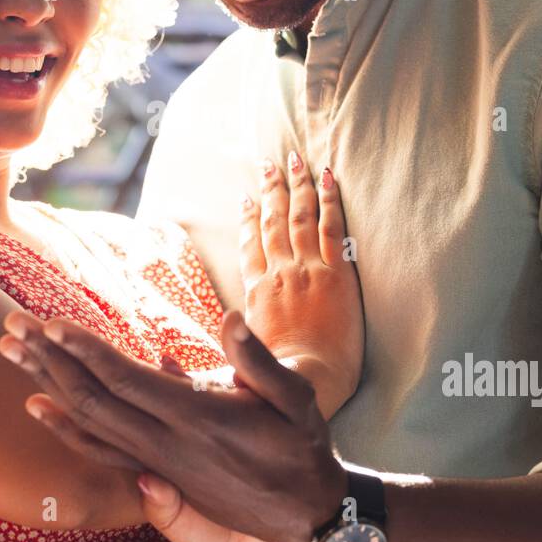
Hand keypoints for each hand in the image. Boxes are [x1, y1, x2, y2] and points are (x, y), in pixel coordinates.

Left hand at [0, 308, 349, 541]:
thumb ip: (259, 361)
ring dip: (45, 383)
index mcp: (196, 418)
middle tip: (10, 325)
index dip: (85, 350)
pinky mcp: (156, 473)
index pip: (125, 379)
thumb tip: (230, 320)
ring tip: (10, 351)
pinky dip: (63, 426)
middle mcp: (165, 443)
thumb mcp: (297, 399)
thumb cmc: (304, 449)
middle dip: (48, 358)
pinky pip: (98, 449)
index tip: (51, 322)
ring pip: (87, 422)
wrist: (305, 515)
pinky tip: (38, 406)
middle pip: (91, 398)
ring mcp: (156, 462)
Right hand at [242, 152, 363, 415]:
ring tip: (294, 159)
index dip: (248, 220)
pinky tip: (328, 177)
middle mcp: (279, 274)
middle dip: (271, 189)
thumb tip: (205, 338)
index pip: (249, 246)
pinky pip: (331, 227)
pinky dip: (329, 199)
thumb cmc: (277, 382)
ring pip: (299, 216)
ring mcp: (307, 270)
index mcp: (256, 292)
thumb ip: (234, 337)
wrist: (307, 382)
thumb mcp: (243, 356)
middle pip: (273, 222)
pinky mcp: (336, 274)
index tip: (247, 199)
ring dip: (297, 184)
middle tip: (269, 163)